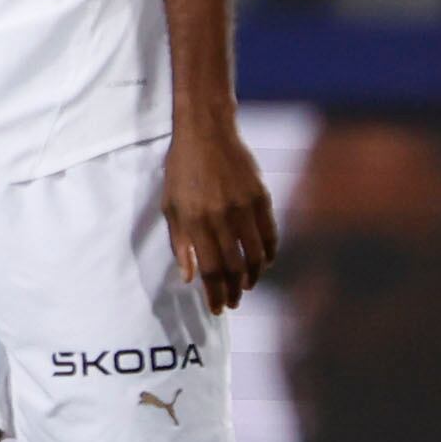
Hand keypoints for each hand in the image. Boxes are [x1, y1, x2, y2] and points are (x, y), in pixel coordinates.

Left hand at [164, 114, 278, 313]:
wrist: (207, 133)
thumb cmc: (182, 170)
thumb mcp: (170, 206)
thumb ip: (180, 243)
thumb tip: (189, 277)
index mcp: (195, 221)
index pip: (210, 269)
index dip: (215, 293)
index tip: (217, 309)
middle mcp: (221, 217)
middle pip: (234, 267)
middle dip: (234, 291)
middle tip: (233, 303)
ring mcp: (244, 207)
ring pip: (255, 254)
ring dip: (253, 276)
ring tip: (246, 286)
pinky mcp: (261, 197)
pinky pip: (270, 234)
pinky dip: (268, 253)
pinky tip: (263, 263)